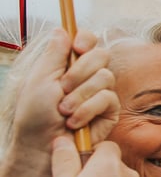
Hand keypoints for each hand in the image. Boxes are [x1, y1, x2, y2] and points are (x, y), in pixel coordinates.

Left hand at [0, 29, 118, 176]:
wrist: (43, 146)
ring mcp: (101, 92)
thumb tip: (62, 30)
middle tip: (62, 87)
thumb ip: (54, 54)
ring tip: (64, 111)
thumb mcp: (39, 80)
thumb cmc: (35, 116)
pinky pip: (108, 98)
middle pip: (101, 55)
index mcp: (68, 65)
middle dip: (80, 71)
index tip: (78, 46)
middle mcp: (87, 76)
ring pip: (105, 77)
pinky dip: (88, 109)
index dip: (86, 39)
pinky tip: (74, 121)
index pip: (87, 41)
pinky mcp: (110, 110)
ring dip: (81, 95)